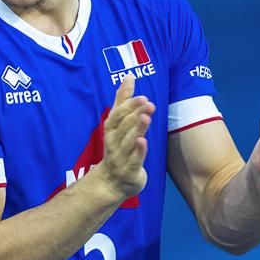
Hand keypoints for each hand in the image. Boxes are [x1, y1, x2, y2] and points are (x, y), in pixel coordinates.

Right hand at [92, 74, 154, 201]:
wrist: (111, 182)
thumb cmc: (118, 148)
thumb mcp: (118, 123)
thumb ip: (122, 100)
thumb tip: (129, 76)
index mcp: (112, 129)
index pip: (118, 115)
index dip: (129, 105)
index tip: (142, 96)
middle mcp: (114, 141)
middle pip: (123, 126)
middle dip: (134, 114)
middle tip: (148, 103)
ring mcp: (120, 156)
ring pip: (128, 141)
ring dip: (137, 129)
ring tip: (146, 117)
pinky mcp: (129, 170)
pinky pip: (133, 160)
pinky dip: (138, 151)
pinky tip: (143, 141)